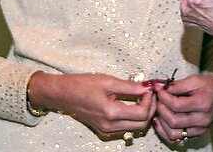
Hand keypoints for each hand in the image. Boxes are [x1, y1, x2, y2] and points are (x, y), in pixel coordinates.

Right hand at [29, 71, 155, 138]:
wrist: (63, 94)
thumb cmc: (81, 85)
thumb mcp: (108, 81)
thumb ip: (129, 87)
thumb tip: (145, 88)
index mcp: (111, 113)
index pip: (142, 113)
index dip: (150, 101)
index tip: (149, 89)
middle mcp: (110, 126)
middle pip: (141, 125)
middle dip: (150, 109)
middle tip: (149, 94)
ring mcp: (106, 130)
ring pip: (134, 128)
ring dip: (142, 114)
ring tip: (142, 98)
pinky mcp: (103, 130)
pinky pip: (125, 128)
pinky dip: (133, 118)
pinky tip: (132, 104)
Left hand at [151, 74, 212, 144]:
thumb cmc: (211, 86)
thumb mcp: (195, 79)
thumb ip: (177, 85)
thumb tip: (161, 88)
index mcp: (202, 104)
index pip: (176, 105)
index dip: (163, 97)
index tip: (159, 90)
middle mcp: (201, 119)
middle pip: (173, 121)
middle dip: (160, 108)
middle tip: (158, 99)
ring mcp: (199, 129)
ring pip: (173, 134)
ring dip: (161, 122)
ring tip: (159, 110)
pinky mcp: (196, 133)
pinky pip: (177, 138)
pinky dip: (166, 131)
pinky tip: (161, 121)